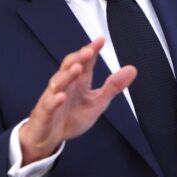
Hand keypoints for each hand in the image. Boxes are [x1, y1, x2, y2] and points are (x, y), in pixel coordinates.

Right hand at [19, 36, 136, 164]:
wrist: (49, 138)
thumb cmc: (72, 116)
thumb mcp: (98, 102)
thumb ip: (113, 86)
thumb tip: (133, 69)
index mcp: (79, 81)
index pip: (85, 61)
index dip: (92, 50)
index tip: (101, 39)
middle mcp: (65, 85)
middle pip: (69, 66)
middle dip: (78, 58)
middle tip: (89, 51)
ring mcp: (52, 97)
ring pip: (58, 82)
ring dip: (67, 75)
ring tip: (77, 68)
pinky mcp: (44, 113)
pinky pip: (48, 104)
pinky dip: (54, 100)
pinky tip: (61, 96)